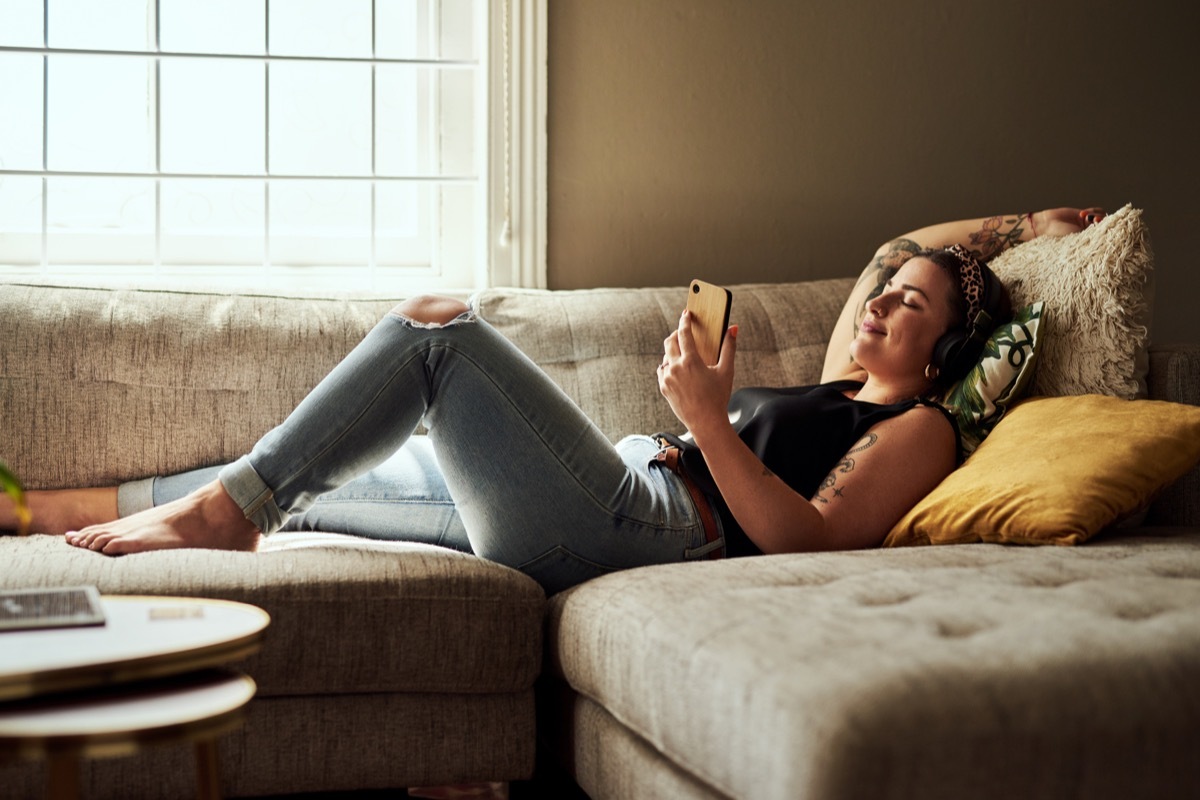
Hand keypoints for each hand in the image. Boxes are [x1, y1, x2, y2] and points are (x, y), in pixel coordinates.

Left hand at [657, 311, 737, 437]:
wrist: (706, 422)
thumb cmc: (718, 397)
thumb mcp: (727, 371)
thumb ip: (729, 347)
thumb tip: (733, 328)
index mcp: (691, 361)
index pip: (684, 333)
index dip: (685, 320)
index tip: (686, 313)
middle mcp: (675, 367)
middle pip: (670, 341)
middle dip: (676, 333)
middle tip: (683, 332)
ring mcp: (667, 378)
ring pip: (665, 356)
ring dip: (673, 351)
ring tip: (684, 354)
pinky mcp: (663, 387)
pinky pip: (662, 370)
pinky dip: (669, 366)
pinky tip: (678, 369)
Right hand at [1029, 207, 1104, 238]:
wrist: (1046, 225)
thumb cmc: (1059, 235)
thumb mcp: (1078, 237)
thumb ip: (1092, 234)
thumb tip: (1106, 231)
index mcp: (1090, 241)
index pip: (1105, 234)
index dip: (1106, 229)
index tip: (1099, 226)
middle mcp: (1090, 233)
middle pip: (1106, 224)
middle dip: (1101, 220)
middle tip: (1094, 220)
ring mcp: (1087, 223)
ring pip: (1101, 215)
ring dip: (1095, 214)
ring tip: (1084, 216)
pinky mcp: (1084, 215)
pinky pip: (1095, 210)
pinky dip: (1091, 210)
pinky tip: (1081, 214)